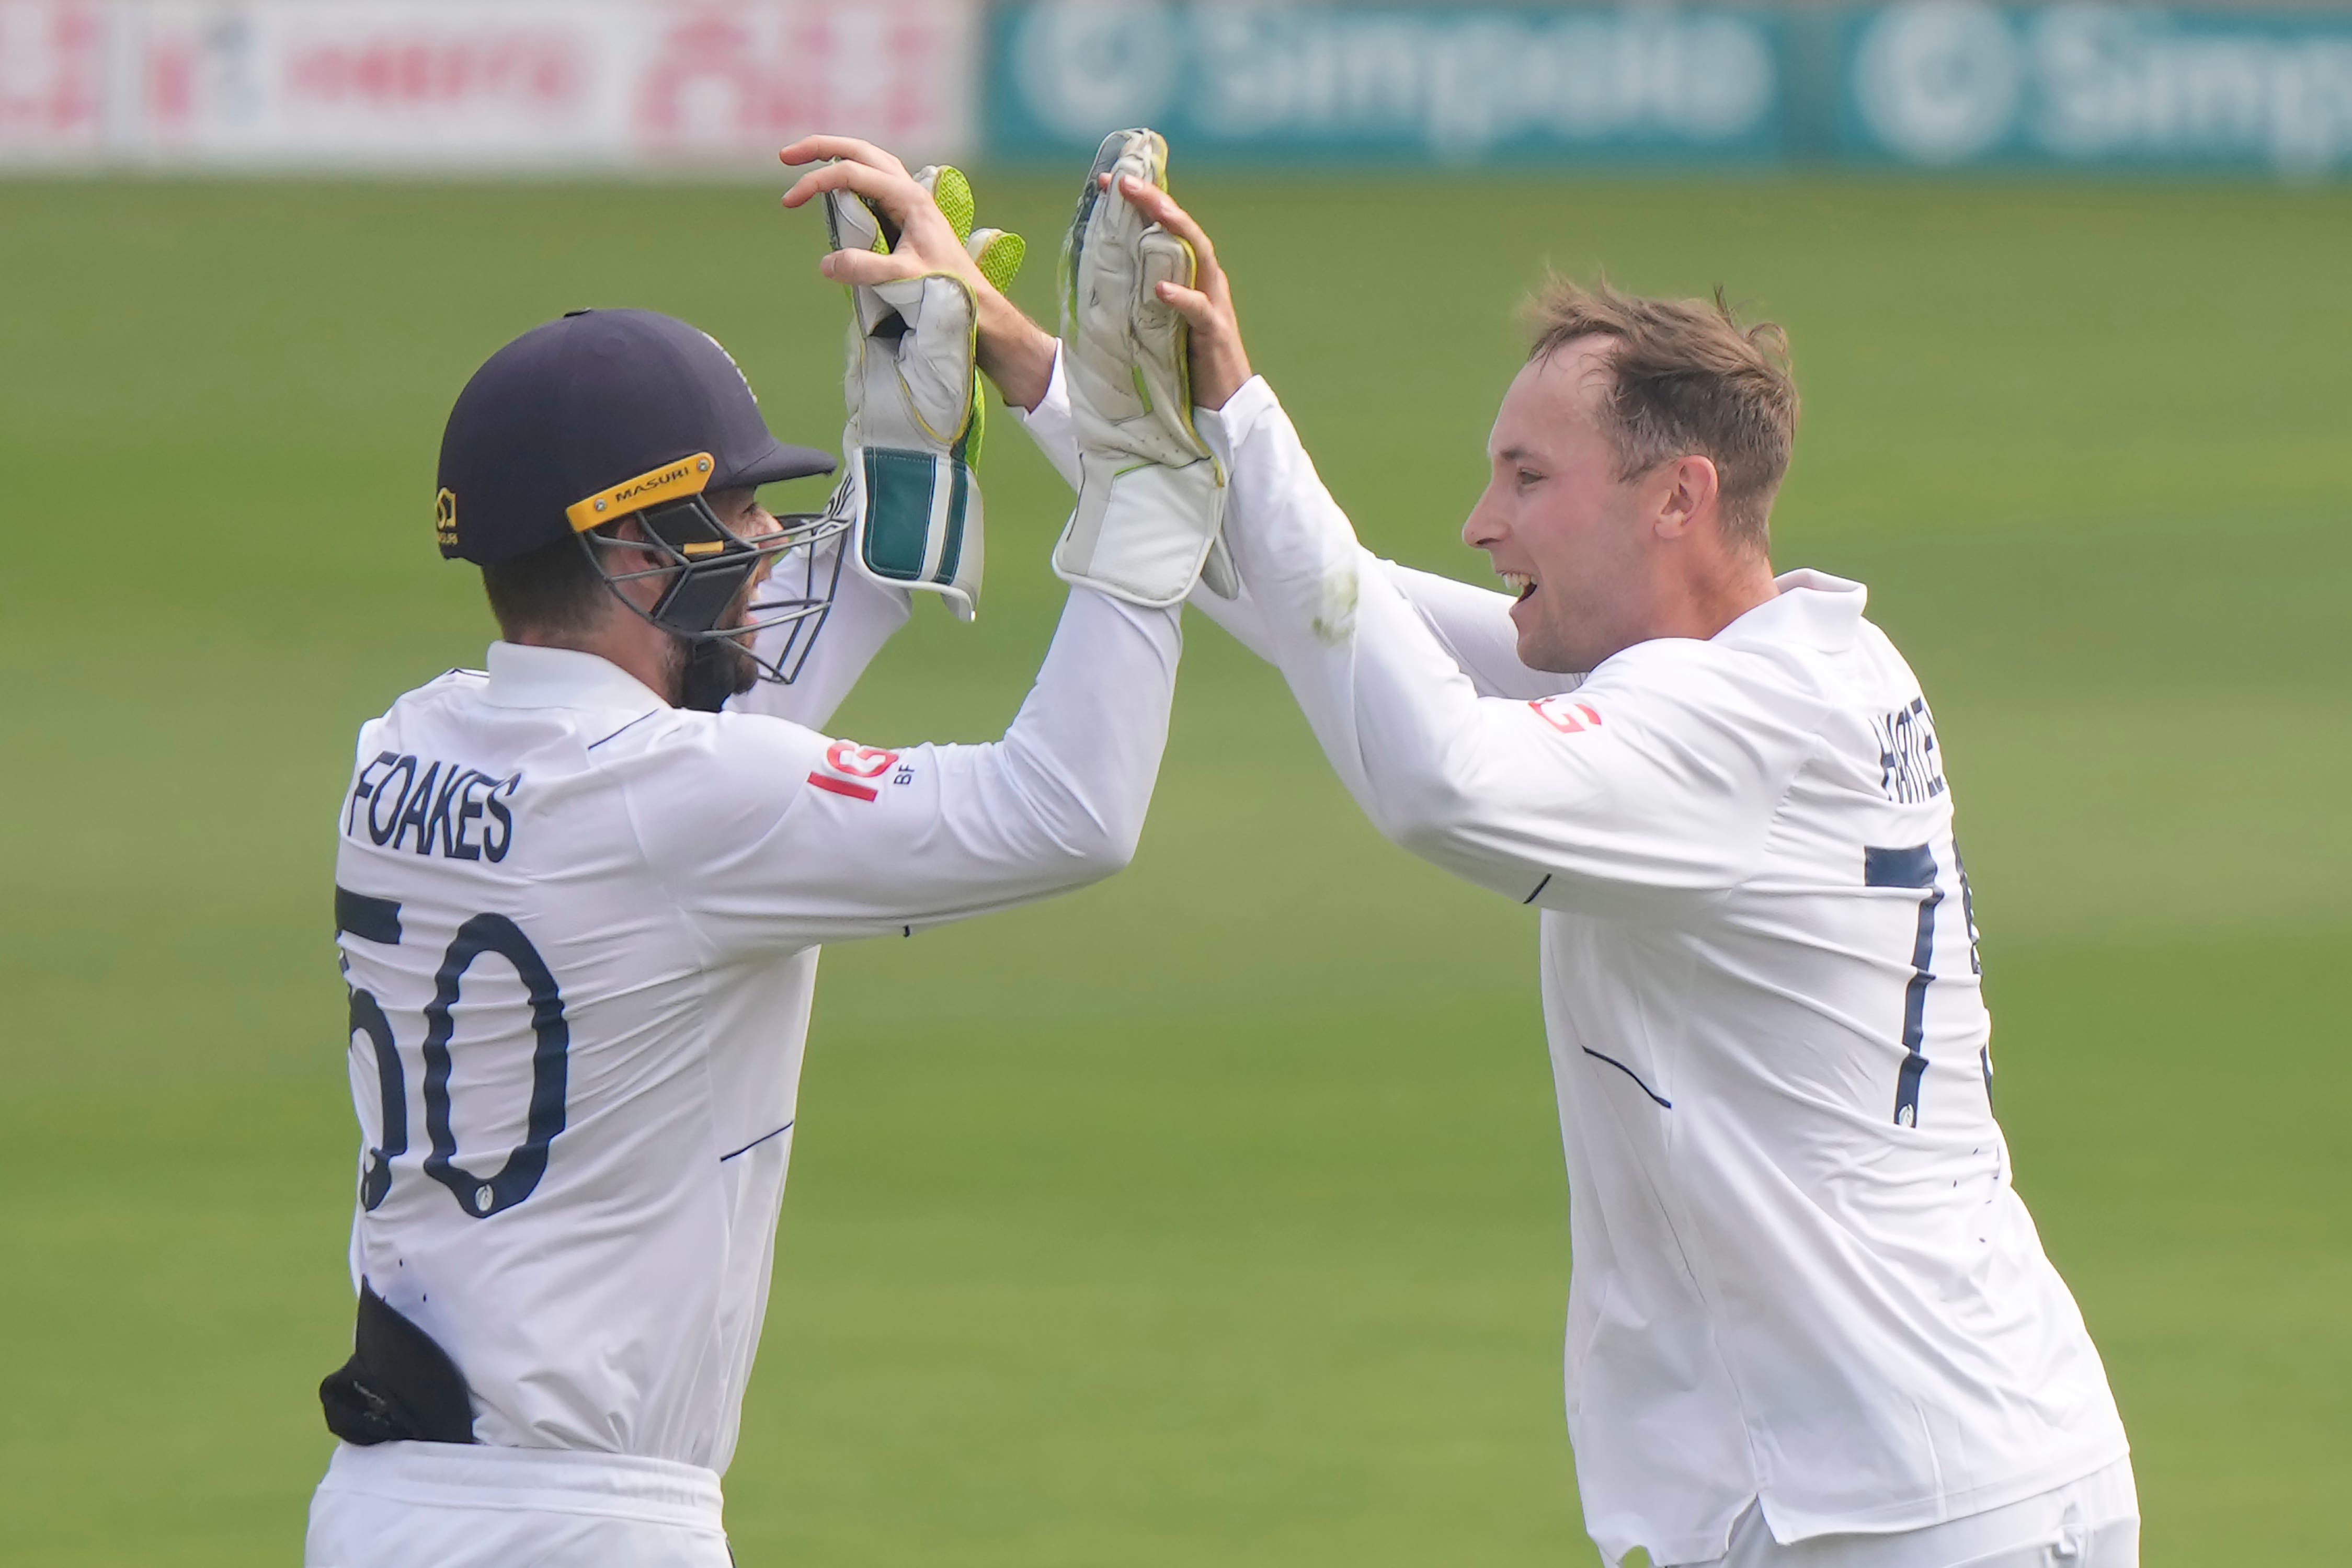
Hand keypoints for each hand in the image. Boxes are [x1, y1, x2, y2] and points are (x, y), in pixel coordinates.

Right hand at [781, 136, 1056, 411]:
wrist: (977, 304)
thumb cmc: (947, 291)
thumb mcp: (903, 280)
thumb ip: (865, 269)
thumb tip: (826, 264)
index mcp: (909, 198)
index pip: (852, 174)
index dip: (816, 182)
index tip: (789, 202)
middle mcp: (910, 191)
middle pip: (861, 151)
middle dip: (822, 149)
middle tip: (786, 157)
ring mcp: (910, 200)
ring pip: (870, 161)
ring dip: (837, 156)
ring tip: (805, 161)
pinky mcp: (908, 215)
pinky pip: (875, 182)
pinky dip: (851, 177)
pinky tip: (836, 188)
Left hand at [1107, 173, 1252, 410]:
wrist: (1222, 404)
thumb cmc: (1185, 362)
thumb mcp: (1155, 320)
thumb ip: (1136, 295)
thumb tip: (1097, 279)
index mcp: (1189, 275)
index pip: (1164, 228)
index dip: (1140, 202)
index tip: (1107, 181)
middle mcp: (1205, 280)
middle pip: (1183, 229)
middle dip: (1155, 201)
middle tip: (1125, 181)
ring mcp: (1214, 303)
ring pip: (1199, 256)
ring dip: (1175, 230)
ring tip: (1152, 211)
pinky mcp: (1217, 332)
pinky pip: (1200, 310)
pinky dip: (1182, 298)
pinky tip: (1161, 290)